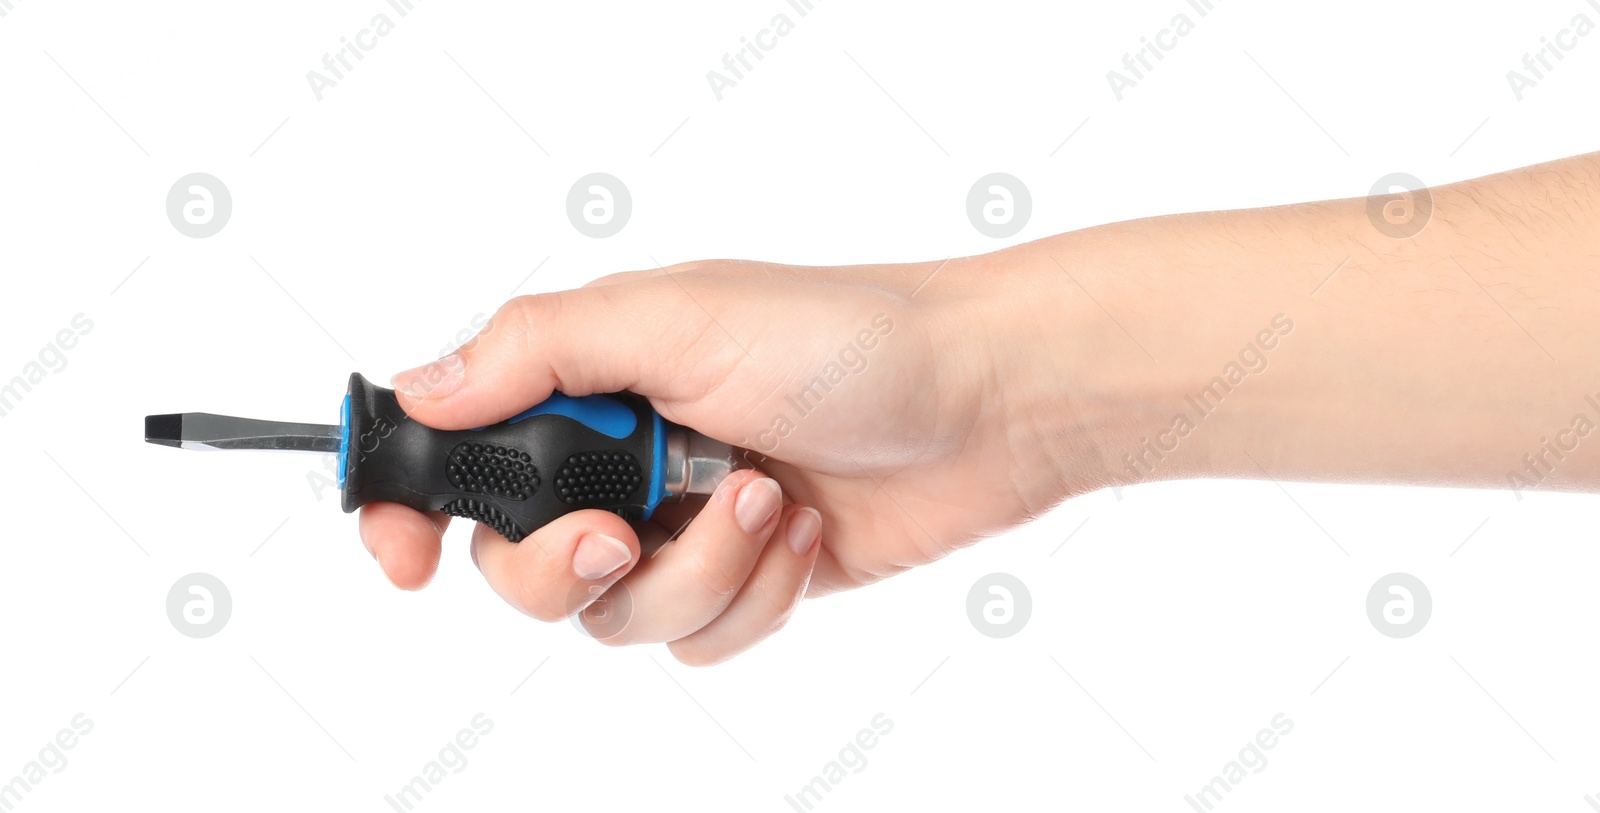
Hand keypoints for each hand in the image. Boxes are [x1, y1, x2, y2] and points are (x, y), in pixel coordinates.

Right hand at [357, 256, 1068, 663]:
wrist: (985, 401)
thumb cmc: (845, 336)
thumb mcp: (675, 318)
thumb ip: (536, 354)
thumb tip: (421, 391)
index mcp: (591, 380)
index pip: (459, 451)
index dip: (410, 508)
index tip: (403, 557)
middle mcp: (627, 458)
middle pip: (522, 566)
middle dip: (568, 566)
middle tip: (628, 534)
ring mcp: (687, 527)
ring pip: (619, 618)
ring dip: (697, 572)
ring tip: (768, 497)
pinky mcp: (748, 581)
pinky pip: (699, 641)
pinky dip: (752, 596)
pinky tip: (805, 533)